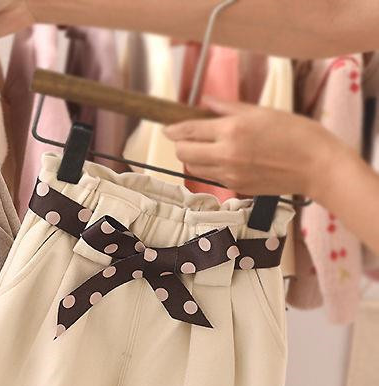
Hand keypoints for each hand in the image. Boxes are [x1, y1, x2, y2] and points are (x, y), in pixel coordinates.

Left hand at [163, 97, 348, 198]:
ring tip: (207, 147)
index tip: (166, 128)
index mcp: (232, 130)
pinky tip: (223, 159)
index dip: (173, 130)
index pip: (189, 131)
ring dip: (193, 158)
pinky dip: (209, 168)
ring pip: (194, 168)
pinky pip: (211, 177)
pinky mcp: (236, 187)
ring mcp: (229, 174)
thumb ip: (227, 107)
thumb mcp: (261, 111)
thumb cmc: (295, 133)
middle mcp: (226, 154)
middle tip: (186, 138)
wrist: (315, 165)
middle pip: (183, 153)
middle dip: (180, 145)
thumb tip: (204, 100)